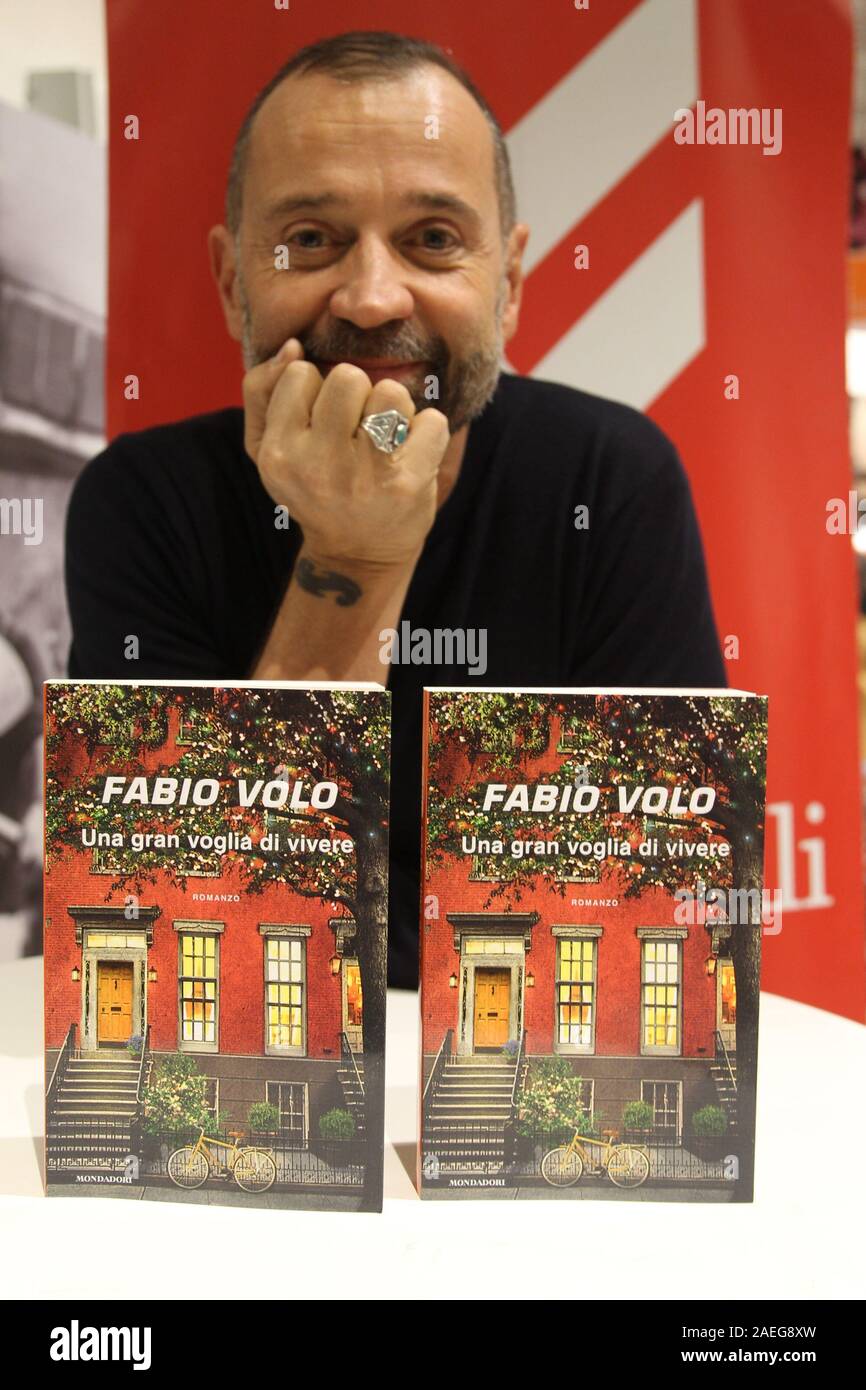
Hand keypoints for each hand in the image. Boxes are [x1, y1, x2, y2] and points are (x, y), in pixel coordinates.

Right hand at [243, 339, 450, 568]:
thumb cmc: (312, 486)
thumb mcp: (266, 446)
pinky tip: (411, 454)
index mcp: (279, 454)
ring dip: (395, 408)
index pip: (301, 374)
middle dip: (358, 392)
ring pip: (391, 392)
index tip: (323, 420)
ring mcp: (366, 477)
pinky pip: (432, 421)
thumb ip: (262, 388)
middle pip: (347, 376)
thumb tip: (293, 347)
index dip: (317, 388)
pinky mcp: (408, 485)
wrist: (357, 554)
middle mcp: (319, 467)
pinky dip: (428, 432)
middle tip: (358, 426)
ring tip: (386, 437)